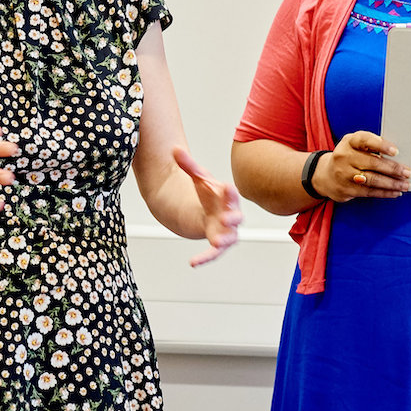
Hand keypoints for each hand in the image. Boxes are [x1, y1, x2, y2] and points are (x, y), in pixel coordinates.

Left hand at [173, 146, 241, 266]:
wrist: (205, 210)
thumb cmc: (207, 193)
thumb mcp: (197, 177)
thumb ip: (187, 164)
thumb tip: (174, 148)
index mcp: (227, 197)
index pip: (231, 193)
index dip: (229, 192)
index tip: (226, 187)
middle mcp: (230, 214)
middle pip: (236, 217)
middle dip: (234, 218)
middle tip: (228, 219)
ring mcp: (226, 231)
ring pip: (230, 238)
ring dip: (225, 240)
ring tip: (217, 243)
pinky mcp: (217, 244)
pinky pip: (213, 253)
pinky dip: (205, 258)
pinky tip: (193, 263)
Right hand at [315, 131, 409, 200]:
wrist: (325, 176)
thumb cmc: (348, 158)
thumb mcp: (354, 146)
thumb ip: (371, 146)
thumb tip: (399, 156)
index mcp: (349, 142)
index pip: (365, 140)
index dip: (381, 145)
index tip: (396, 151)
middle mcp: (344, 156)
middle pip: (373, 163)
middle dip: (393, 169)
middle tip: (408, 172)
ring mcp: (344, 174)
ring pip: (373, 179)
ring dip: (392, 183)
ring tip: (405, 184)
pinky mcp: (346, 189)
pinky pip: (370, 192)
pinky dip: (385, 192)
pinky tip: (395, 192)